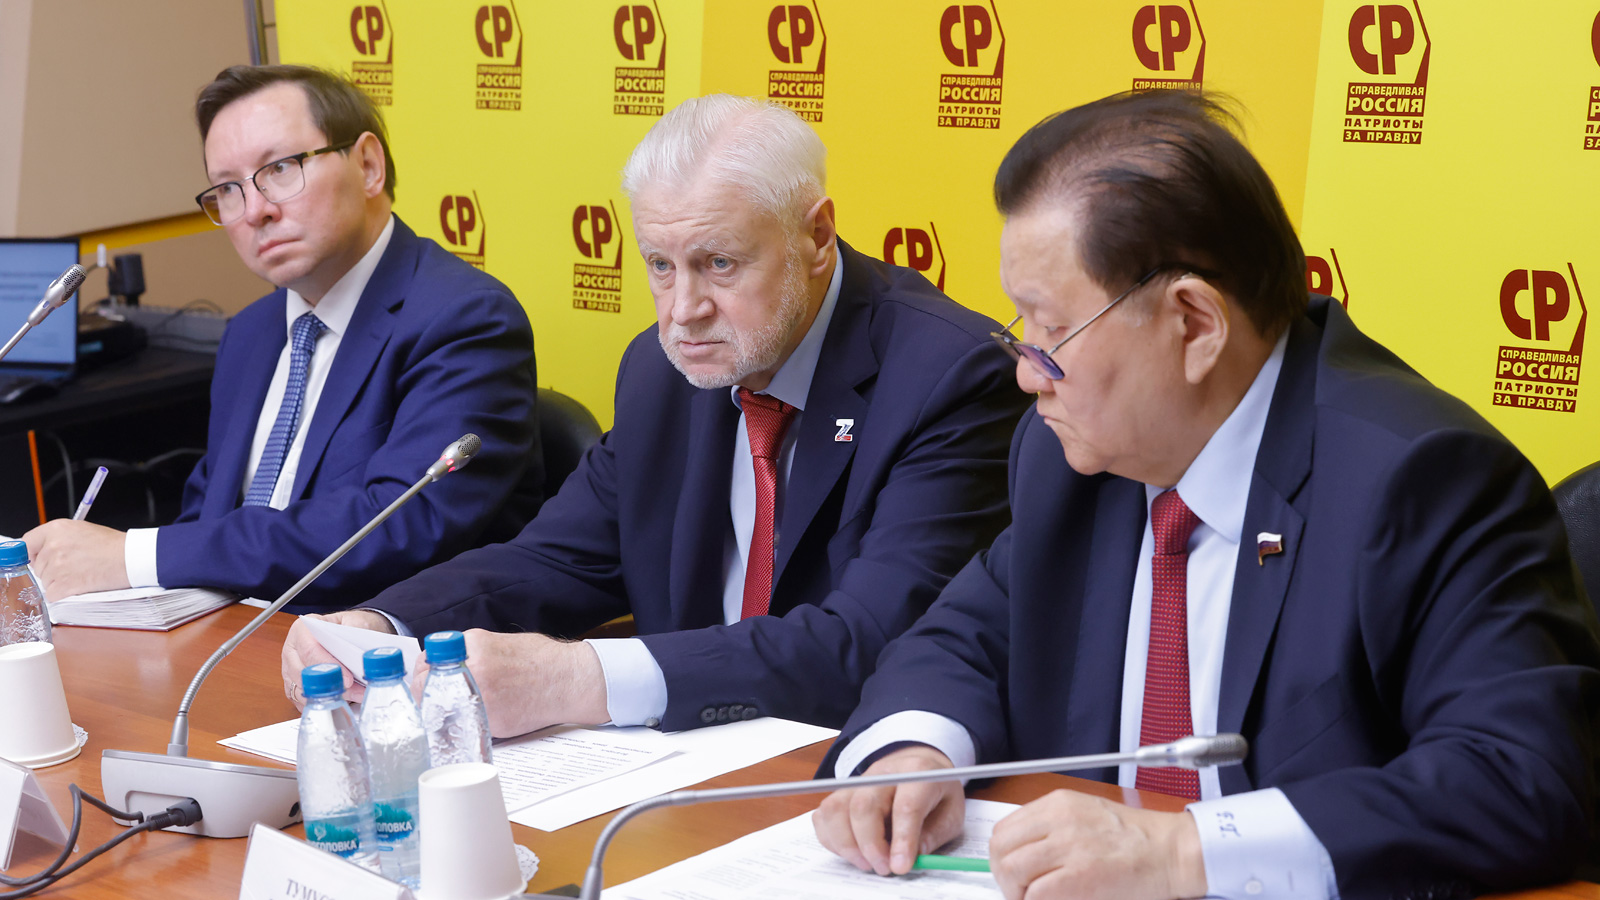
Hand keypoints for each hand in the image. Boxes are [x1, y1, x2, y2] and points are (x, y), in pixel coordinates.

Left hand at [23, 520, 130, 598]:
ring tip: (80, 574)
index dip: (31, 553)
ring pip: (44, 581)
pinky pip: (52, 594)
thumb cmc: (113, 545)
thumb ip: (58, 538)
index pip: (27, 543)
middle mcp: (52, 546)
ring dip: (58, 582)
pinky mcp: (63, 584)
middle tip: (73, 566)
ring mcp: (56, 566)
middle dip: (50, 569)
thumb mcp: (82, 530)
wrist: (130, 558)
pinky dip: (62, 594)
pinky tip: (78, 586)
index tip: (35, 559)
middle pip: (37, 565)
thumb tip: (42, 551)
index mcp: (56, 529)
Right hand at [280, 609, 394, 708]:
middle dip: (328, 686)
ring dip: (327, 697)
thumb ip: (357, 633)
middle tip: (354, 691)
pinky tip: (340, 702)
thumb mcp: (357, 621)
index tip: (348, 679)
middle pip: (302, 674)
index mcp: (302, 630)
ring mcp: (290, 668)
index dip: (327, 666)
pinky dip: (320, 704)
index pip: (310, 650)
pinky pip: (301, 700)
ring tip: (354, 697)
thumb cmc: (349, 626)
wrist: (348, 632)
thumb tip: (362, 653)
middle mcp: (291, 650)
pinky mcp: (293, 684)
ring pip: (301, 690)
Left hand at [408, 631, 608, 737]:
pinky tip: (470, 720)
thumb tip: (441, 665)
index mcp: (474, 645)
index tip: (424, 678)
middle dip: (423, 692)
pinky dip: (461, 724)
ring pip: (438, 710)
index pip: (427, 660)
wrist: (570, 680)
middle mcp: (474, 670)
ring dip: (438, 711)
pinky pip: (462, 725)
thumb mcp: (497, 642)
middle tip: (431, 697)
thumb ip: (468, 653)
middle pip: (423, 686)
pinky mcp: (492, 722)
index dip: (423, 672)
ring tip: (450, 710)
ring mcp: (482, 698)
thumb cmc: (540, 660)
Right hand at [813, 745, 965, 875]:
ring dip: (847, 845)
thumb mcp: (952, 812)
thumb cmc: (934, 791)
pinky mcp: (841, 791)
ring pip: (836, 810)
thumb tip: (914, 857)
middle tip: (884, 868)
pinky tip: (852, 851)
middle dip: (870, 845)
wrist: (917, 764)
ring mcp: (857, 780)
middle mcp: (882, 772)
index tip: (901, 867)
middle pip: (863, 806)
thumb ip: (935, 834)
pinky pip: (824, 816)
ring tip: (868, 863)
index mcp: (918, 773)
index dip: (903, 839)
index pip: (906, 806)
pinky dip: (832, 840)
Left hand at [988, 789, 1206, 899]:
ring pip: (1012, 871)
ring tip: (1033, 899)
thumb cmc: (1135, 839)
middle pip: (1001, 849)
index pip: (1004, 830)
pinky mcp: (1080, 876)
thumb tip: (1020, 855)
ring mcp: (1069, 847)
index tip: (1011, 873)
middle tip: (1019, 892)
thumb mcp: (1085, 815)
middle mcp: (1059, 820)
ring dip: (1016, 893)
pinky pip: (1036, 894)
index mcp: (1058, 804)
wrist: (1171, 851)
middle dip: (1003, 877)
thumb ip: (1051, 829)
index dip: (1002, 857)